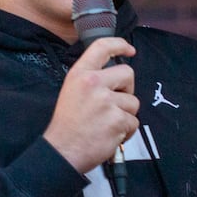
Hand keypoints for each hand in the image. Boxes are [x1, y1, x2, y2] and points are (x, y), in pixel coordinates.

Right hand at [43, 37, 138, 173]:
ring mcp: (106, 101)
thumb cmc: (67, 125)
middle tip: (115, 103)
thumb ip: (91, 80)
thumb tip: (115, 77)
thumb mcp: (72, 91)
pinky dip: (126, 130)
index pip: (102, 47)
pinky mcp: (117, 120)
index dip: (120, 45)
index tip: (129, 50)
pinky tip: (111, 134)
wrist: (62, 151)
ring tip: (108, 124)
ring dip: (126, 114)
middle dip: (127, 89)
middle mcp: (93, 83)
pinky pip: (133, 121)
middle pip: (127, 73)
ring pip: (133, 102)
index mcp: (80, 74)